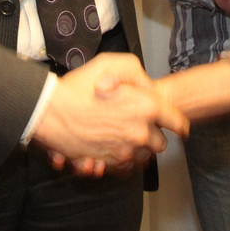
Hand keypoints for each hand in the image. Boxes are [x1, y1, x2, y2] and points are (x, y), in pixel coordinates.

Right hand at [31, 53, 187, 176]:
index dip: (179, 123)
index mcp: (147, 107)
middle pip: (161, 144)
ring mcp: (124, 151)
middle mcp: (140, 133)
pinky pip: (124, 167)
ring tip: (124, 136)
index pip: (177, 122)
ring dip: (138, 149)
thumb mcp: (111, 63)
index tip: (178, 126)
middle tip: (142, 126)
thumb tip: (146, 87)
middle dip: (154, 136)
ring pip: (142, 158)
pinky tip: (110, 147)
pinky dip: (120, 160)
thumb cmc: (79, 87)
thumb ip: (136, 72)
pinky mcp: (109, 163)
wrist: (51, 112)